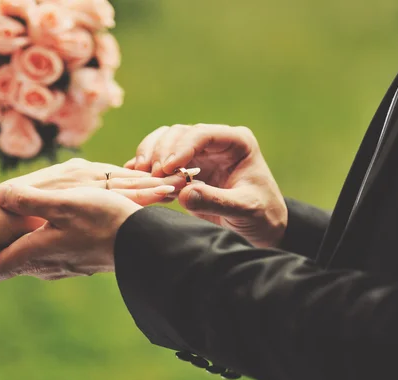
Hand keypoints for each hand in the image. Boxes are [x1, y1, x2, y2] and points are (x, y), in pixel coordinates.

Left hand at [0, 158, 183, 257]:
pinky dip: (42, 250)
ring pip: (32, 263)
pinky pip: (52, 260)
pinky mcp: (82, 264)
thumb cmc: (104, 219)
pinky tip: (48, 238)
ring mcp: (66, 267)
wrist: (144, 243)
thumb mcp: (65, 202)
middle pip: (11, 265)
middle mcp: (47, 265)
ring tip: (6, 241)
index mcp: (36, 251)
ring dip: (18, 252)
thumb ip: (30, 200)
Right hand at [125, 124, 286, 246]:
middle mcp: (215, 143)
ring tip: (142, 176)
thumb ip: (216, 201)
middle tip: (152, 175)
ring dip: (150, 156)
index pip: (203, 134)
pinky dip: (147, 167)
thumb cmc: (260, 216)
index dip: (181, 147)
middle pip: (179, 133)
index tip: (167, 167)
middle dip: (161, 151)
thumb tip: (184, 193)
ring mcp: (199, 153)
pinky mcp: (185, 168)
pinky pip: (160, 159)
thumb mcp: (244, 210)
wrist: (260, 228)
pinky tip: (137, 178)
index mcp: (236, 142)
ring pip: (165, 142)